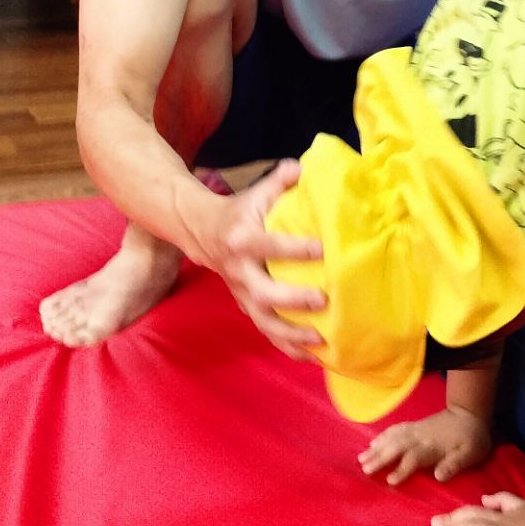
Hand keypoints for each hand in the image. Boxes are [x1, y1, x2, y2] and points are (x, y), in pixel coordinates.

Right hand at [198, 159, 324, 357]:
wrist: (201, 231)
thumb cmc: (241, 211)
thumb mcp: (256, 192)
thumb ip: (280, 180)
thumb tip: (304, 168)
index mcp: (242, 238)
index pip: (268, 245)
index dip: (294, 248)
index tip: (322, 250)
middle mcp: (239, 270)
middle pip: (263, 292)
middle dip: (292, 299)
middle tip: (322, 300)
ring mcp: (241, 293)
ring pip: (263, 320)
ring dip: (291, 334)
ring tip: (320, 340)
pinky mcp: (246, 307)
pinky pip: (266, 331)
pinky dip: (287, 347)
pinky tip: (312, 357)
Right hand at [360, 407, 492, 485]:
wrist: (470, 413)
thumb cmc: (472, 438)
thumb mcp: (471, 453)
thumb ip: (455, 464)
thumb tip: (438, 476)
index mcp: (434, 446)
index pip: (414, 458)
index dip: (402, 469)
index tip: (389, 481)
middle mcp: (420, 437)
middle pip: (396, 447)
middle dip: (380, 458)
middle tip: (364, 469)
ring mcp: (415, 430)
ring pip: (392, 438)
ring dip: (376, 448)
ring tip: (361, 459)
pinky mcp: (414, 426)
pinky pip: (394, 430)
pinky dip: (382, 436)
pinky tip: (372, 443)